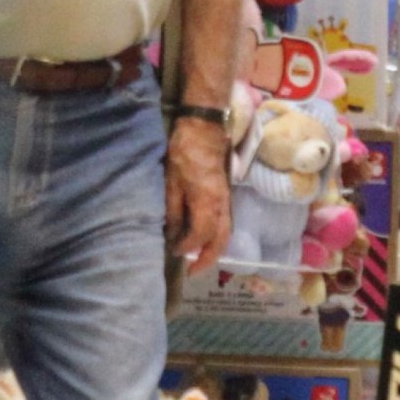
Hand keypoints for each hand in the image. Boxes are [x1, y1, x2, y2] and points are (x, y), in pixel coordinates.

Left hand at [166, 117, 231, 275]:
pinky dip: (218, 237)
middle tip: (193, 271)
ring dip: (215, 250)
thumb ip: (175, 211)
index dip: (186, 248)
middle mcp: (221, 205)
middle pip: (220, 240)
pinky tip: (206, 240)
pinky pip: (226, 223)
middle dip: (208, 259)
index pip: (199, 235)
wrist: (205, 128)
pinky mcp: (226, 195)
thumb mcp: (172, 182)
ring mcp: (227, 200)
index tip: (174, 253)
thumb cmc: (185, 152)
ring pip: (226, 233)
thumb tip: (174, 235)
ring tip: (200, 260)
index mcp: (207, 202)